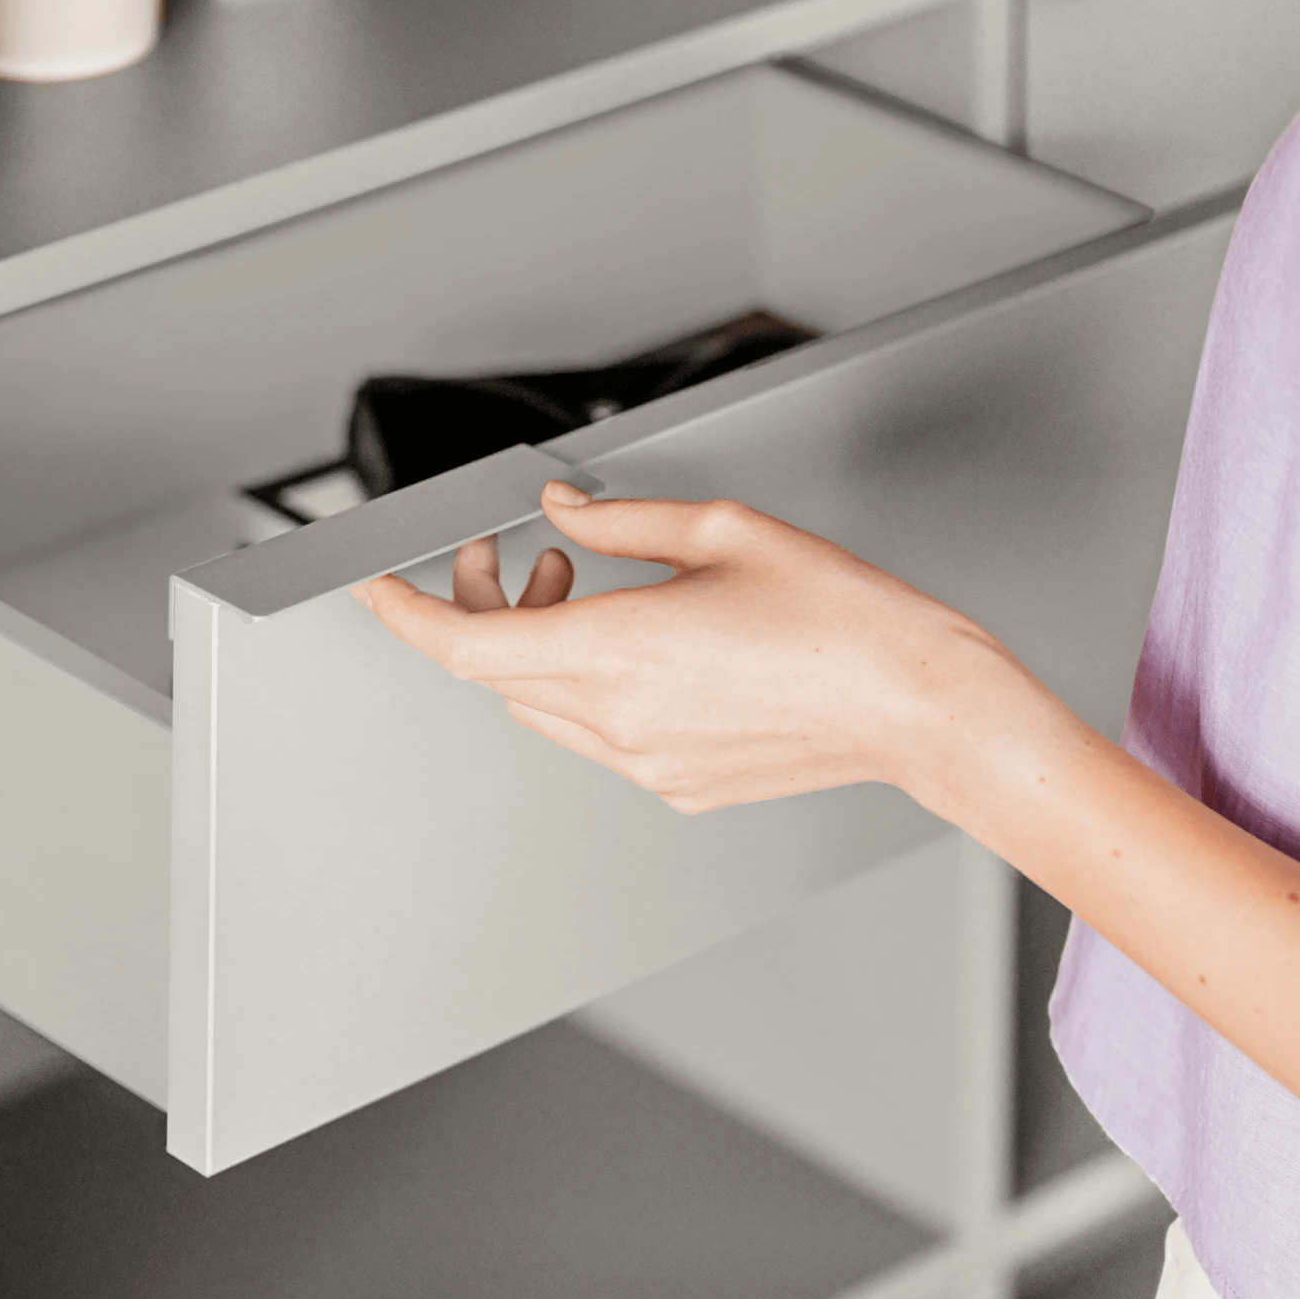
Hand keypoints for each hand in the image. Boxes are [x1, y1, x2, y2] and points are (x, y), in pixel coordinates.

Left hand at [353, 480, 1060, 815]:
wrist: (920, 706)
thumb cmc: (847, 621)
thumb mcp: (726, 532)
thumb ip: (624, 520)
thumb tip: (566, 511)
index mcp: (622, 651)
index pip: (467, 646)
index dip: (408, 614)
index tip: (379, 586)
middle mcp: (621, 721)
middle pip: (497, 673)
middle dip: (485, 607)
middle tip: (519, 555)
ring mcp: (646, 765)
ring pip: (540, 706)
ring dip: (537, 645)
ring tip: (586, 587)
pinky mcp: (678, 787)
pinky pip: (596, 736)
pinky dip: (586, 685)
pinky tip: (638, 641)